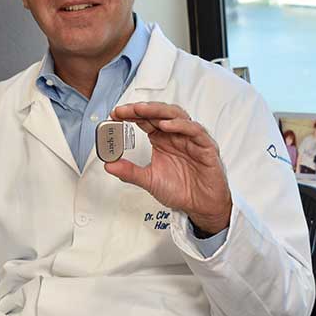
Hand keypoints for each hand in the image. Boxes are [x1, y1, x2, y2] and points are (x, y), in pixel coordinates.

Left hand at [106, 102, 231, 233]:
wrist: (201, 206)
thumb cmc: (180, 190)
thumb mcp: (149, 180)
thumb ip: (130, 172)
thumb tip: (109, 165)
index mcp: (162, 139)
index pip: (145, 120)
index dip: (131, 114)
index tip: (114, 114)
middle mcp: (176, 135)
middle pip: (160, 113)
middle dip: (142, 109)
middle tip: (126, 110)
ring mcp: (191, 139)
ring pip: (177, 116)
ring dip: (159, 111)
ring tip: (142, 110)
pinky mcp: (206, 147)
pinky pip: (195, 131)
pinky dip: (180, 126)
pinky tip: (166, 125)